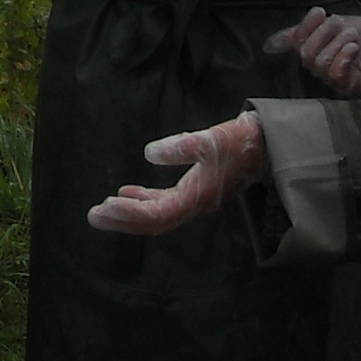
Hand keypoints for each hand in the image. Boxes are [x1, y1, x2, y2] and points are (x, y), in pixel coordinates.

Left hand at [86, 110, 267, 235]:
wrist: (266, 147)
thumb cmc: (240, 141)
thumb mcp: (213, 138)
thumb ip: (183, 146)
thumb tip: (149, 153)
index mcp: (198, 196)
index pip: (159, 213)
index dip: (131, 212)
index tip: (105, 206)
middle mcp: (194, 205)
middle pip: (155, 222)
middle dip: (124, 220)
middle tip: (93, 215)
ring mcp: (195, 200)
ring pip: (158, 215)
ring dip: (130, 213)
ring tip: (102, 208)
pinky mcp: (195, 192)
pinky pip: (165, 203)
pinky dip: (144, 200)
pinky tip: (127, 193)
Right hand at [264, 5, 360, 95]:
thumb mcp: (331, 24)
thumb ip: (303, 30)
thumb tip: (270, 43)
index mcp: (312, 50)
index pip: (296, 42)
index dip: (306, 27)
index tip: (319, 12)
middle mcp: (320, 67)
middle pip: (306, 54)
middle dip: (323, 34)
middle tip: (338, 23)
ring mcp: (334, 78)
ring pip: (320, 63)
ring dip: (336, 43)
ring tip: (352, 35)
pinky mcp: (350, 86)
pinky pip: (335, 74)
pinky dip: (343, 57)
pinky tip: (353, 48)